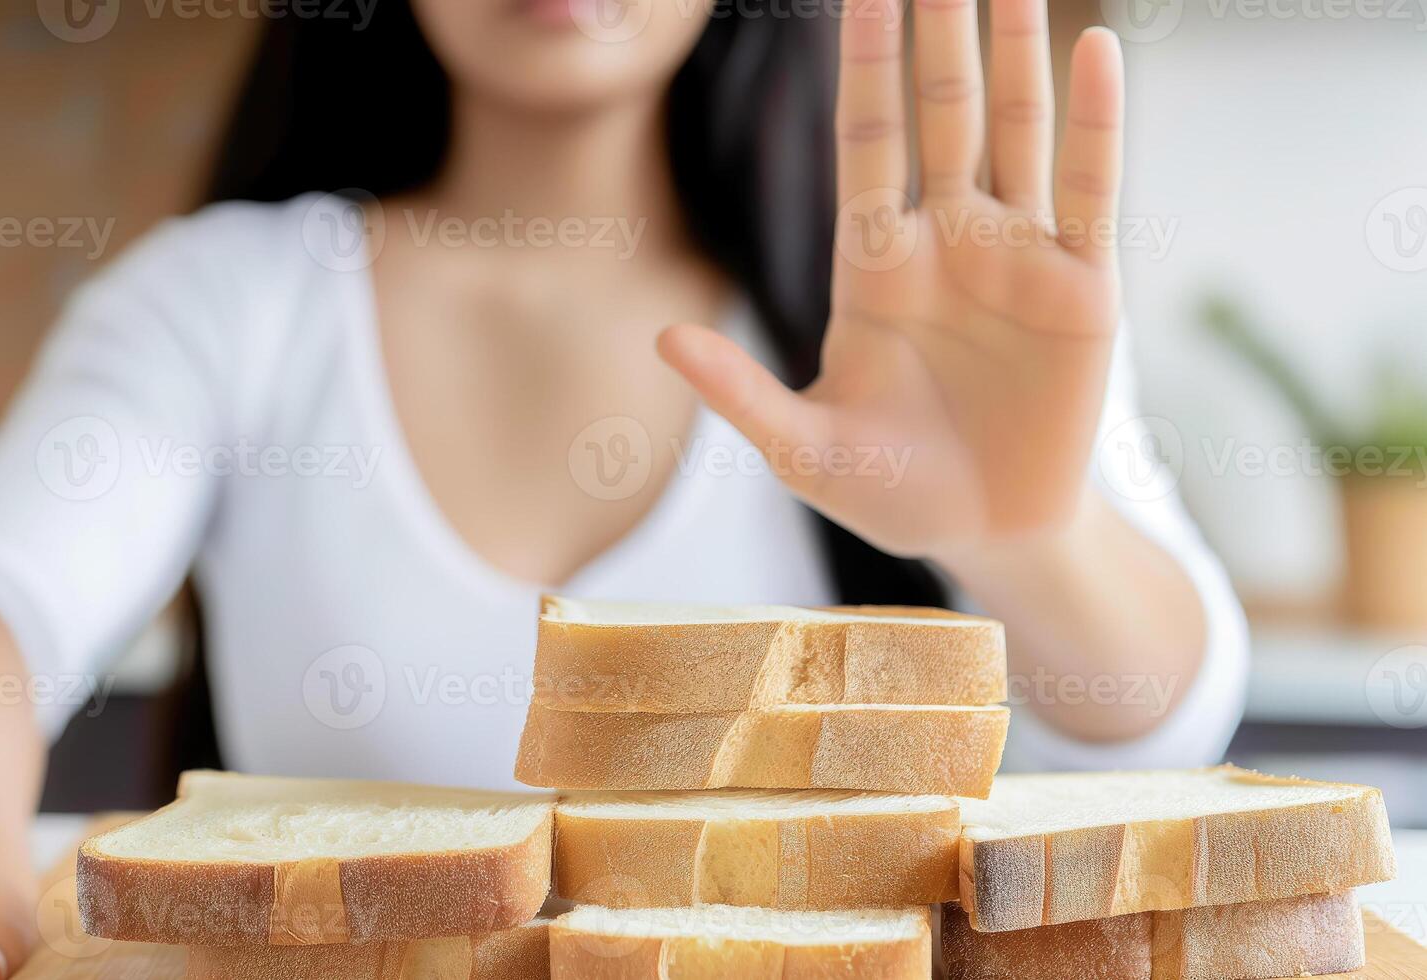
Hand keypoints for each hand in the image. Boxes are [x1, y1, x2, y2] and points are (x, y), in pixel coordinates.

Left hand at [660, 0, 1123, 558]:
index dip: (860, 67)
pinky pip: (1088, 188)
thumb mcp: (804, 450)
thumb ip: (740, 393)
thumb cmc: (890, 491)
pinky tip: (1096, 47)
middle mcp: (945, 240)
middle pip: (938, 114)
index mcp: (874, 264)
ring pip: (1014, 129)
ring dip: (1012, 50)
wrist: (987, 536)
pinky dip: (1095, 120)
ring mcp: (1015, 254)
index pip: (864, 142)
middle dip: (935, 35)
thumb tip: (663, 337)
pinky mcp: (1081, 286)